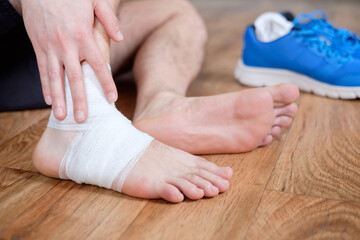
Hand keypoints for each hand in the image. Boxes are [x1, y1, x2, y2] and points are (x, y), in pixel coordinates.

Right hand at [21, 0, 122, 121]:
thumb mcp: (95, 1)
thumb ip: (109, 20)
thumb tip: (120, 39)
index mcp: (83, 36)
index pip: (98, 65)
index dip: (106, 83)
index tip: (112, 99)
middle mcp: (67, 46)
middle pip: (75, 78)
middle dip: (79, 100)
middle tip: (83, 118)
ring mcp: (51, 47)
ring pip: (55, 78)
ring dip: (59, 98)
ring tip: (62, 116)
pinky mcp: (39, 46)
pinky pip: (42, 69)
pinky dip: (45, 86)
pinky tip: (49, 100)